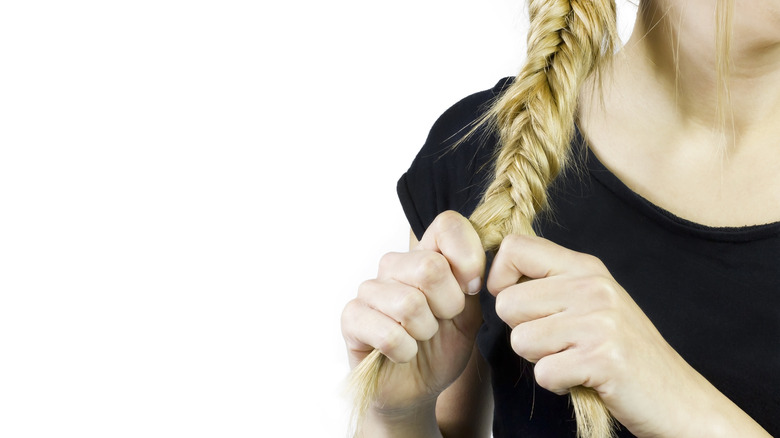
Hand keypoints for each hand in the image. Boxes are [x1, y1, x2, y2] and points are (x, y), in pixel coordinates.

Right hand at [341, 211, 485, 413]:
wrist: (417, 388)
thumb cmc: (441, 347)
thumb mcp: (470, 315)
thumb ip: (473, 283)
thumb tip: (474, 267)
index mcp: (426, 254)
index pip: (447, 224)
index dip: (468, 256)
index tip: (471, 288)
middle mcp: (395, 265)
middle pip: (430, 266)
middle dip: (448, 306)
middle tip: (441, 322)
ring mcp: (369, 290)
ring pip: (409, 303)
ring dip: (425, 333)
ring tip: (420, 339)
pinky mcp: (352, 319)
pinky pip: (388, 333)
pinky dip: (405, 351)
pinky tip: (403, 354)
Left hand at [486, 234, 752, 436]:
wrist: (678, 397)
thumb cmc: (623, 350)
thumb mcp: (590, 300)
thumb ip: (549, 283)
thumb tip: (495, 278)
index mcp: (585, 267)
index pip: (514, 248)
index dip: (499, 278)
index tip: (517, 305)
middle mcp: (592, 286)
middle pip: (507, 303)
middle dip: (523, 331)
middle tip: (559, 343)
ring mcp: (599, 320)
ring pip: (520, 340)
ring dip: (541, 360)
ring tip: (574, 359)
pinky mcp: (603, 358)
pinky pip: (543, 372)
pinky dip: (557, 384)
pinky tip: (583, 379)